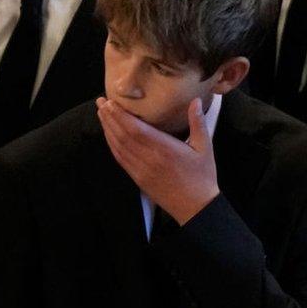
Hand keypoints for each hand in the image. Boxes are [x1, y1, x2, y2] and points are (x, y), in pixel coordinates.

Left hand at [96, 97, 219, 224]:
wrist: (195, 206)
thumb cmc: (202, 176)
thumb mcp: (205, 148)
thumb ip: (198, 123)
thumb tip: (196, 101)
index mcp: (165, 149)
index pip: (135, 129)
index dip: (121, 115)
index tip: (112, 101)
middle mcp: (149, 159)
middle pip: (122, 135)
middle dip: (110, 118)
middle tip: (101, 102)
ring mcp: (141, 170)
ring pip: (118, 147)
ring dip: (108, 129)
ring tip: (101, 114)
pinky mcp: (138, 178)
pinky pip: (120, 159)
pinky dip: (112, 145)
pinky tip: (109, 135)